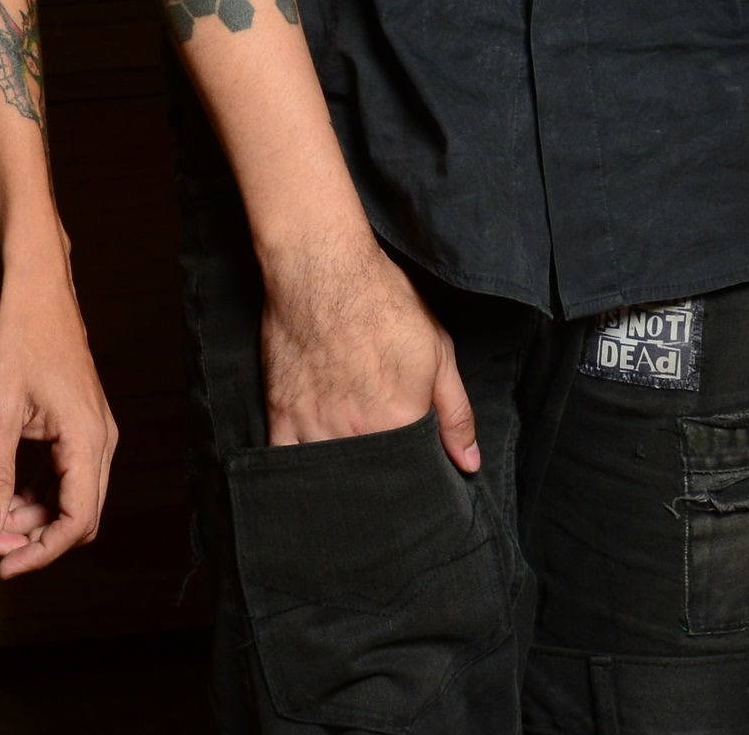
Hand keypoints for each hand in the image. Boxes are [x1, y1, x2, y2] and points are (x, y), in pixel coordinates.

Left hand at [0, 260, 120, 578]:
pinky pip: (64, 475)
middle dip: (34, 539)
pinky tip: (3, 494)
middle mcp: (99, 440)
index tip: (3, 565)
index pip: (75, 519)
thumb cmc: (19, 339)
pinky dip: (36, 492)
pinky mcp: (79, 424)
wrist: (36, 289)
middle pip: (78, 515)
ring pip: (71, 497)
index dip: (40, 552)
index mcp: (87, 439)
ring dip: (33, 517)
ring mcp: (92, 432)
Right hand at [258, 232, 481, 470]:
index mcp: (400, 421)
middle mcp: (356, 432)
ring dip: (341, 479)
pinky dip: (297, 473)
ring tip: (351, 470)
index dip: (417, 476)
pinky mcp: (280, 412)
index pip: (413, 473)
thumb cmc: (383, 301)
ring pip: (329, 476)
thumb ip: (456, 413)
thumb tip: (468, 464)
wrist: (322, 266)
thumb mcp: (438, 350)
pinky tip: (309, 474)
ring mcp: (314, 424)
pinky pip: (284, 462)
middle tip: (383, 466)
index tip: (415, 471)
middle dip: (379, 483)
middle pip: (370, 479)